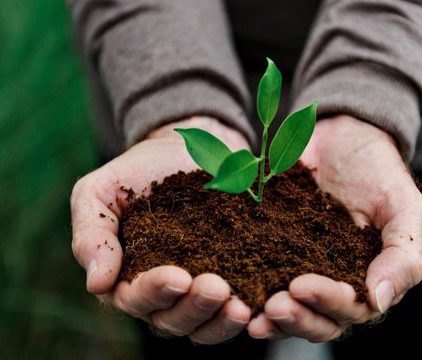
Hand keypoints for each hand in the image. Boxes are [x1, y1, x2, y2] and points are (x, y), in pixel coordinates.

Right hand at [71, 117, 252, 343]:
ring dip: (219, 321)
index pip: (133, 298)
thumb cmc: (134, 173)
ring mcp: (193, 292)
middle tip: (215, 287)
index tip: (177, 276)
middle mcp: (158, 294)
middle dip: (192, 308)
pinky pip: (231, 313)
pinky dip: (242, 316)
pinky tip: (256, 306)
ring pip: (202, 326)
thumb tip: (97, 284)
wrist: (183, 149)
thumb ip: (91, 234)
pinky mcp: (227, 282)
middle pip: (170, 320)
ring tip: (239, 305)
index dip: (154, 292)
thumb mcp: (99, 192)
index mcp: (122, 277)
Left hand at [247, 115, 421, 341]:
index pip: (349, 309)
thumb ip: (404, 255)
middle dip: (293, 317)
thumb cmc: (379, 174)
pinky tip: (227, 288)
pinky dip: (242, 286)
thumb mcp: (404, 208)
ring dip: (266, 316)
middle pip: (312, 319)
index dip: (326, 303)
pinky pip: (252, 276)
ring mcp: (293, 270)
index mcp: (364, 283)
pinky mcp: (264, 252)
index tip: (301, 286)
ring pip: (282, 308)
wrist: (338, 140)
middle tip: (272, 305)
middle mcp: (327, 285)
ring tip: (247, 312)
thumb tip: (378, 300)